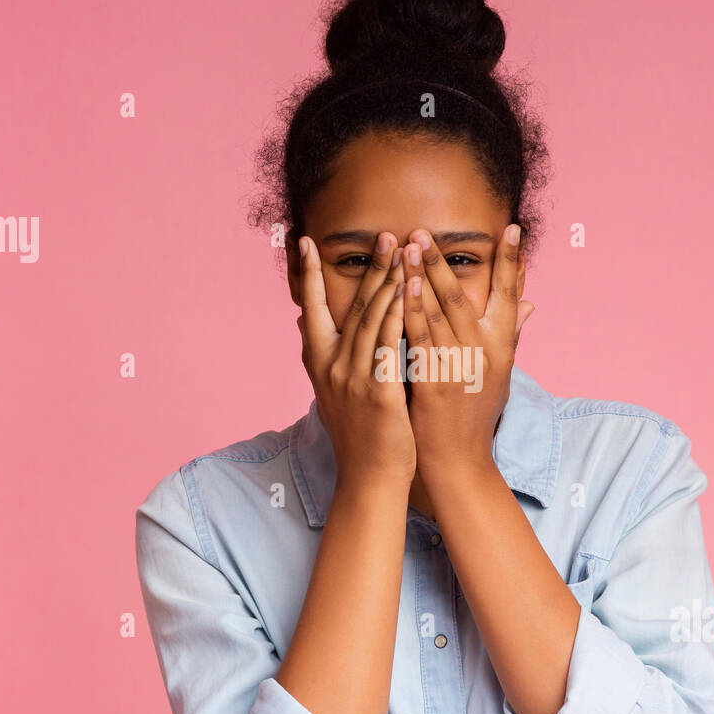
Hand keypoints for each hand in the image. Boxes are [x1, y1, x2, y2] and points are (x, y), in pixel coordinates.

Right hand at [296, 232, 413, 487]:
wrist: (370, 478)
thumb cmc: (360, 435)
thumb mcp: (333, 392)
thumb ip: (325, 355)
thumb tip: (306, 324)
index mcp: (318, 363)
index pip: (311, 309)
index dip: (308, 274)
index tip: (305, 241)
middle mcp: (331, 366)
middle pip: (352, 306)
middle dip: (370, 267)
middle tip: (386, 235)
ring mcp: (353, 378)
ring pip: (372, 318)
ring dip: (388, 280)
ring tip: (402, 251)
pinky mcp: (377, 391)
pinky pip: (389, 345)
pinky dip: (398, 315)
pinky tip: (409, 292)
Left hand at [400, 223, 534, 481]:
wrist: (460, 459)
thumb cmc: (477, 413)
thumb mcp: (501, 372)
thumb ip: (510, 333)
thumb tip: (529, 304)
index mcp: (503, 345)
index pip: (511, 294)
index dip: (513, 261)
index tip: (513, 229)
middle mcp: (486, 352)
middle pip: (464, 296)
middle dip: (442, 261)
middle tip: (424, 231)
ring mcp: (460, 366)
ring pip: (439, 311)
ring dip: (422, 276)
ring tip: (407, 246)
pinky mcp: (435, 381)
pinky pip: (420, 338)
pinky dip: (412, 310)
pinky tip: (401, 288)